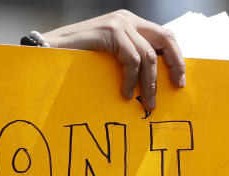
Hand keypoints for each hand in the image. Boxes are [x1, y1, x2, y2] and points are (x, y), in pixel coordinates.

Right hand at [40, 9, 184, 110]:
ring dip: (150, 83)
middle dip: (175, 64)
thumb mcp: (112, 59)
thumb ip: (131, 61)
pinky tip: (125, 93)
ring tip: (146, 102)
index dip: (176, 58)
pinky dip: (131, 79)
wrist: (49, 51)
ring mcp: (119, 23)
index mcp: (130, 24)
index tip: (179, 82)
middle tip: (176, 88)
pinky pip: (132, 59)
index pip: (164, 37)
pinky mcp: (110, 31)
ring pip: (149, 55)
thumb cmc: (79, 60)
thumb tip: (156, 83)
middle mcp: (127, 19)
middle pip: (165, 38)